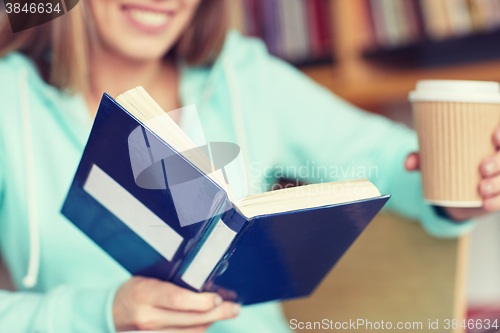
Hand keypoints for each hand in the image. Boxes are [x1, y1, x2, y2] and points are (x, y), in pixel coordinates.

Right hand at [113, 277, 239, 331]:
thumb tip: (207, 287)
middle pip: (192, 320)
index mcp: (146, 294)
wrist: (110, 313)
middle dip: (218, 313)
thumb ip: (174, 285)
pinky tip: (207, 323)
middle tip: (234, 307)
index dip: (203, 301)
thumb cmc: (134, 291)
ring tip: (225, 312)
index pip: (179, 299)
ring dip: (212, 323)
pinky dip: (198, 332)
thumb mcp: (150, 279)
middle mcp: (148, 318)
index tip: (218, 297)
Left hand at [404, 125, 499, 220]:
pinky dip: (496, 201)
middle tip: (483, 167)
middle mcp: (497, 157)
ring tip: (481, 188)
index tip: (494, 137)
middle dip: (499, 161)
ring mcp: (499, 177)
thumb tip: (408, 164)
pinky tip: (486, 203)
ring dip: (498, 183)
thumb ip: (420, 159)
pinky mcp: (498, 195)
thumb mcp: (432, 159)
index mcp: (487, 141)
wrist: (449, 191)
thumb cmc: (445, 164)